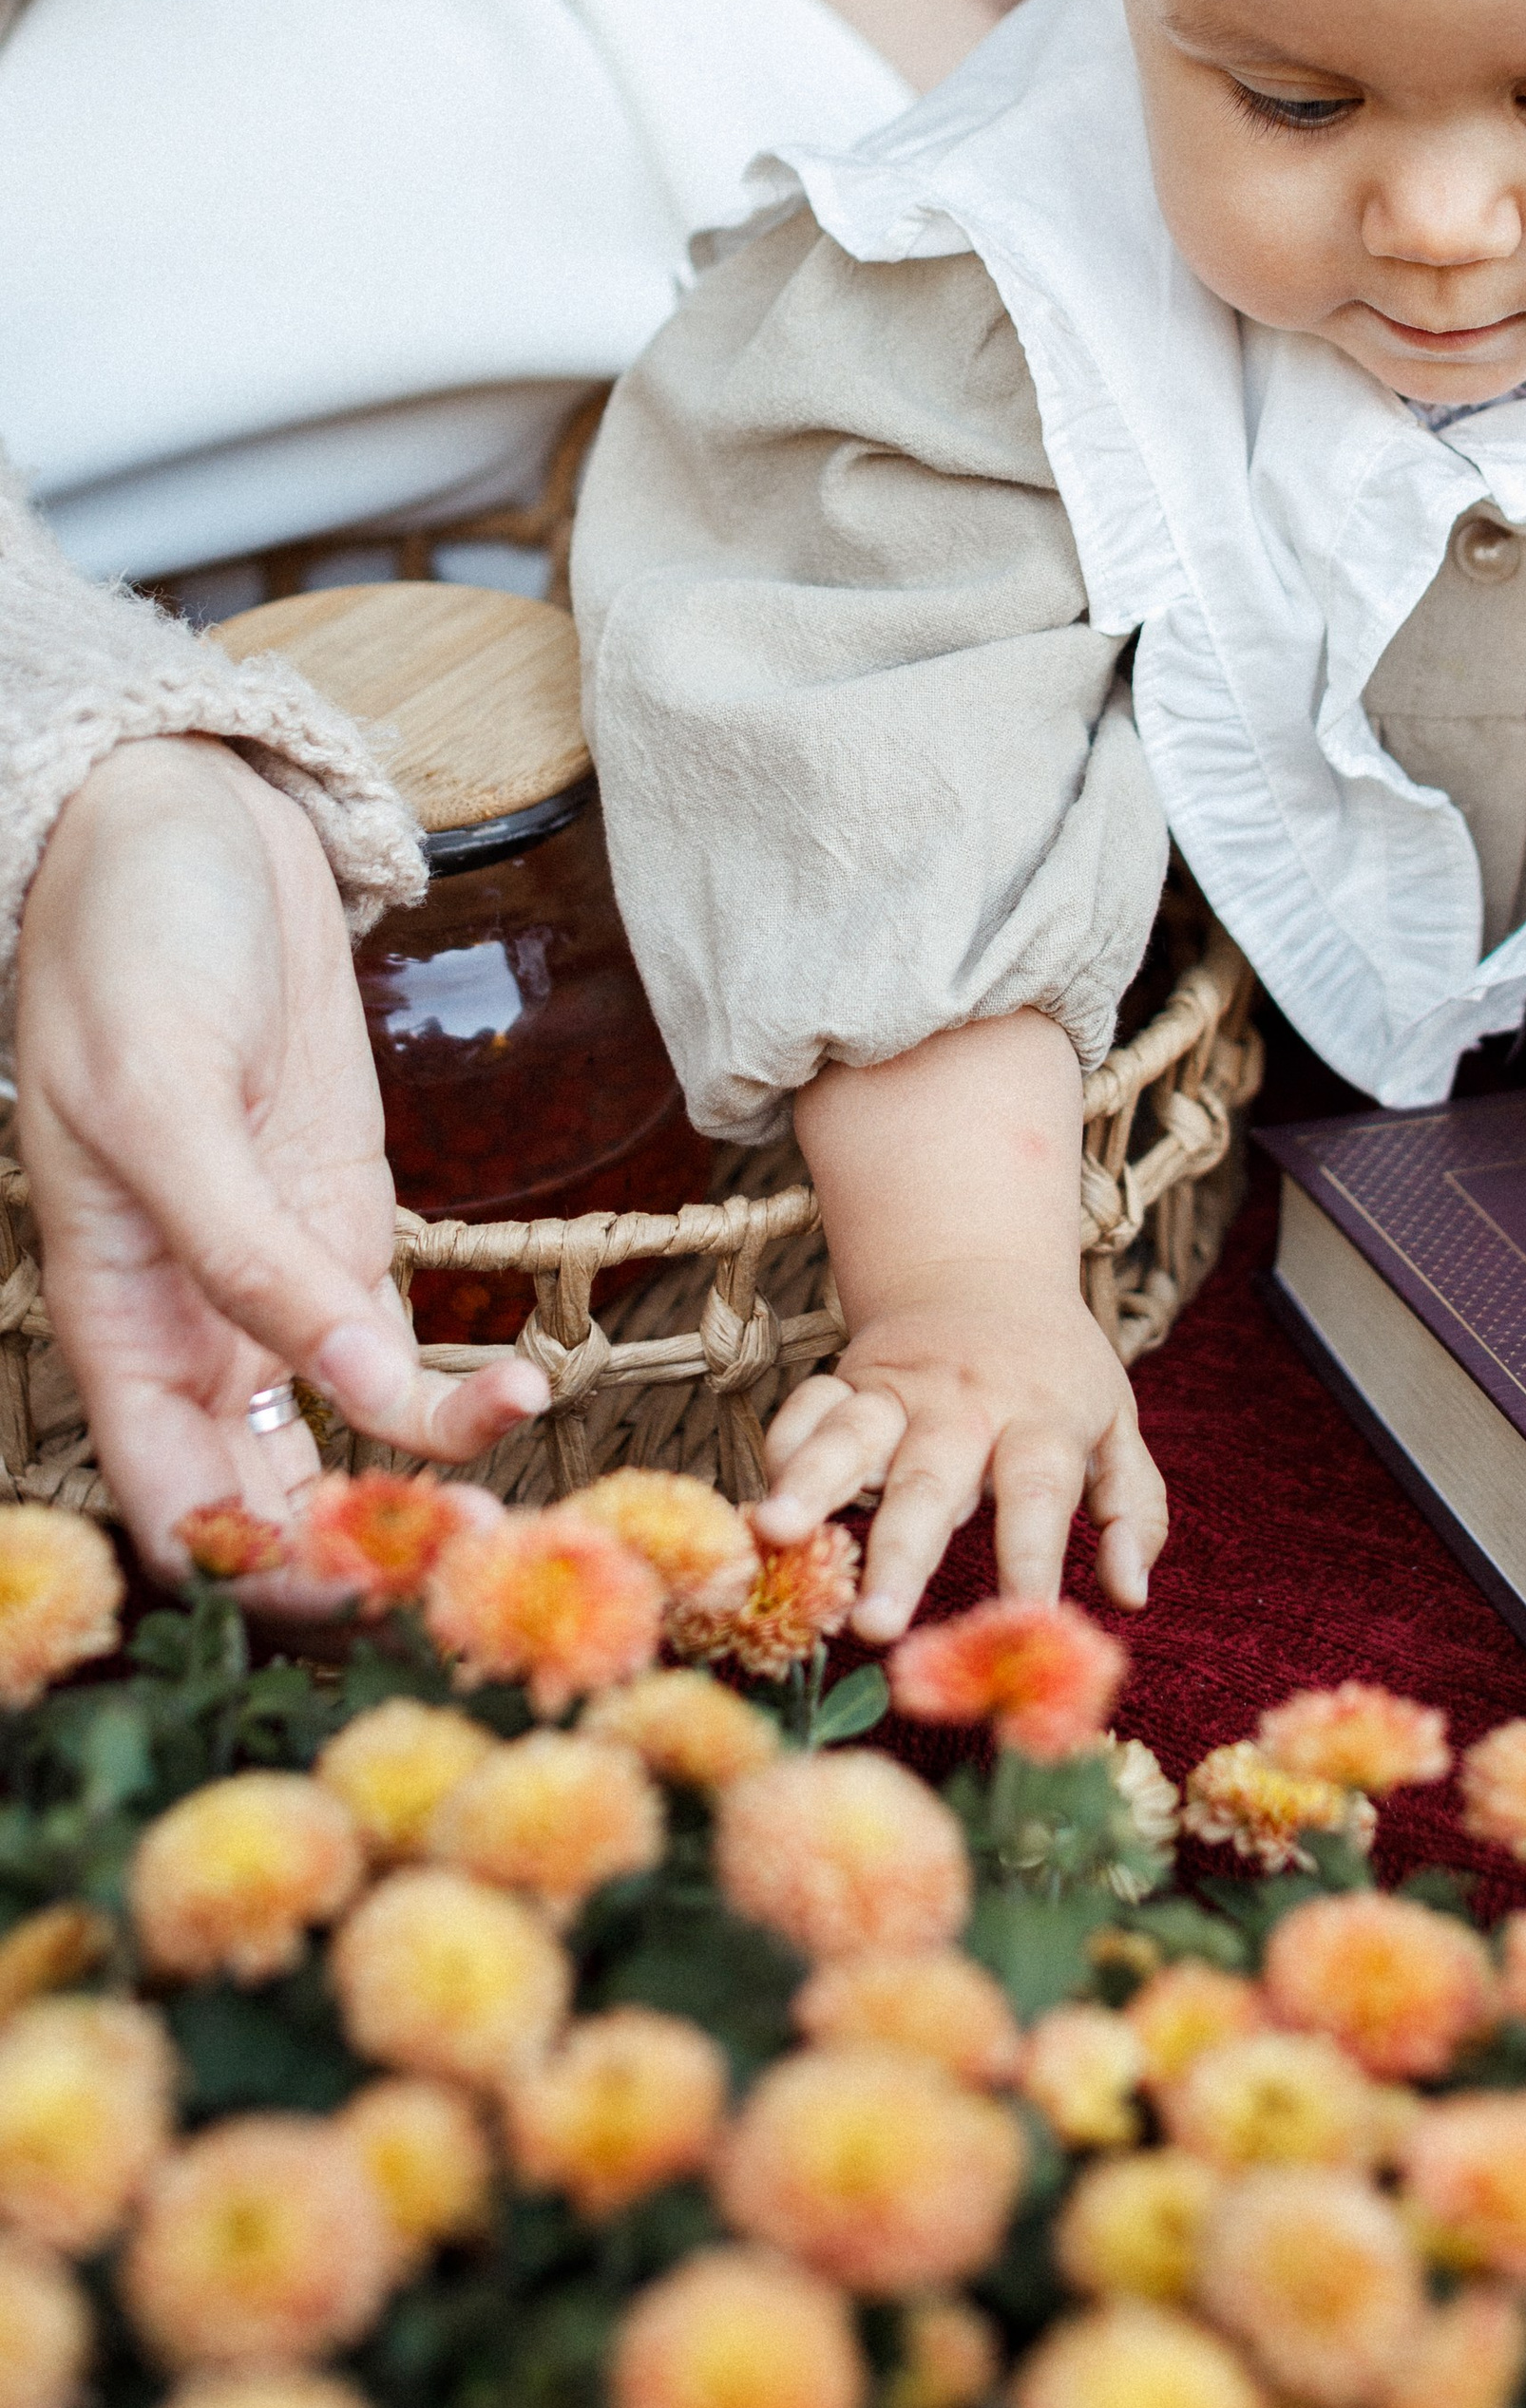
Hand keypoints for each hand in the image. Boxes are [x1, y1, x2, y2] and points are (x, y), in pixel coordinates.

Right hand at [14, 738, 545, 1589]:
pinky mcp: (350, 1225)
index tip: (370, 1588)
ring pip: (340, 1443)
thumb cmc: (132, 942)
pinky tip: (526, 1392)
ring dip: (420, 1492)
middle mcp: (194, 1323)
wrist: (188, 818)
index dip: (257, 1569)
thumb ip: (248, 1253)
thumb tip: (346, 1387)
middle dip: (358, 1557)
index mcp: (116, 1314)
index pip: (171, 1501)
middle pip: (262, 1498)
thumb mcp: (164, 1095)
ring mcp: (279, 1278)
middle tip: (474, 1578)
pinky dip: (455, 1396)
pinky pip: (400, 1354)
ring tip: (519, 1518)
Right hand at [770, 1008, 1169, 1639]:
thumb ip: (1132, 1509)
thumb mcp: (1116, 1426)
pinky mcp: (847, 1380)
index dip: (1034, 1559)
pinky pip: (806, 1408)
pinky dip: (781, 1448)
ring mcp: (897, 1391)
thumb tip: (1131, 1596)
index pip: (1039, 1493)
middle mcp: (965, 1406)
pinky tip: (759, 1501)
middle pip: (931, 1480)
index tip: (1027, 1627)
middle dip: (901, 1554)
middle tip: (876, 1625)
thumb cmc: (1058, 1374)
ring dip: (810, 1485)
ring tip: (775, 1534)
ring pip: (850, 1438)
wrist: (983, 1273)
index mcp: (1040, 1418)